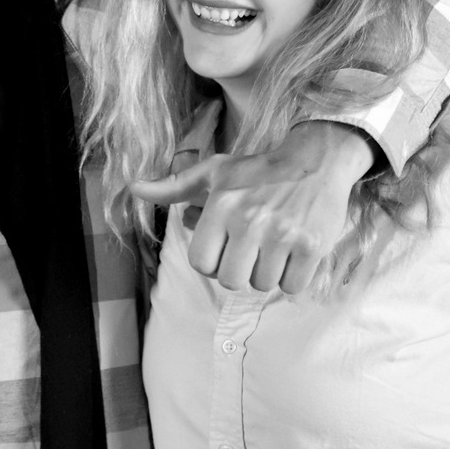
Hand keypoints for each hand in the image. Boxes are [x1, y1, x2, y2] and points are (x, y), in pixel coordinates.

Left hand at [129, 121, 372, 293]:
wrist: (315, 161)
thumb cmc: (258, 171)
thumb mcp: (213, 172)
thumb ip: (173, 187)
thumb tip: (134, 188)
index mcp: (222, 206)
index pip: (202, 264)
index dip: (212, 262)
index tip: (225, 249)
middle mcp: (250, 221)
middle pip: (230, 281)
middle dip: (239, 271)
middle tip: (251, 251)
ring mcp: (283, 236)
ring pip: (261, 285)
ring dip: (266, 273)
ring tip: (273, 248)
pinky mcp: (312, 247)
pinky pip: (291, 286)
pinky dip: (291, 278)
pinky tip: (292, 255)